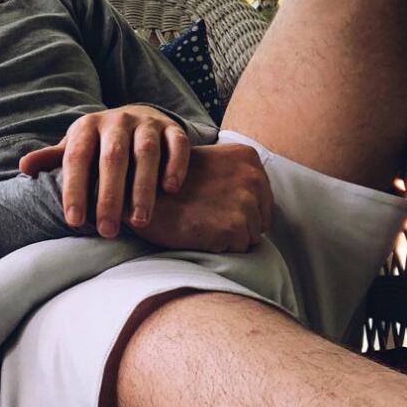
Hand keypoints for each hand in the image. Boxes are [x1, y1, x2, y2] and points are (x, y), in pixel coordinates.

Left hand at [18, 105, 190, 237]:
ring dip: (143, 187)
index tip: (74, 221)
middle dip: (109, 196)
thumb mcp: (77, 146)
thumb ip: (55, 159)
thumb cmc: (100, 143)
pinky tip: (171, 190)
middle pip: (112, 157)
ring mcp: (146, 123)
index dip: (74, 189)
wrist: (137, 117)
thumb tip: (24, 167)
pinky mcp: (172, 128)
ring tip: (139, 221)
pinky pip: (176, 144)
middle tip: (108, 231)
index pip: (77, 158)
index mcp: (87, 127)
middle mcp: (116, 121)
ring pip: (146, 152)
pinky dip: (175, 165)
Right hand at [125, 143, 272, 252]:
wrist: (142, 197)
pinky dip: (220, 247)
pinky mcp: (234, 227)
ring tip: (202, 224)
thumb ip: (235, 175)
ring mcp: (245, 202)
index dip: (240, 210)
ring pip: (251, 236)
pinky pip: (239, 249)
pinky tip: (200, 233)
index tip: (215, 207)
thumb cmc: (170, 185)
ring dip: (228, 237)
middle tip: (206, 216)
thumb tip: (257, 201)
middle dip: (237, 224)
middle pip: (260, 218)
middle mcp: (252, 177)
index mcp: (248, 157)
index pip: (263, 199)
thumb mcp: (210, 164)